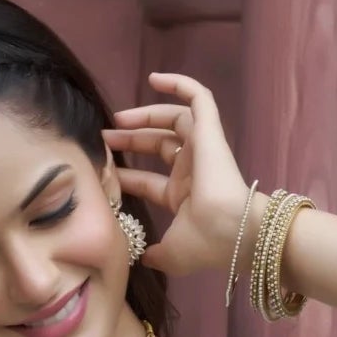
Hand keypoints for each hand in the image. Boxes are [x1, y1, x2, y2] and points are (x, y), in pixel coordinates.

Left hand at [103, 73, 254, 276]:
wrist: (232, 231)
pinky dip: (179, 84)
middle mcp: (193, 171)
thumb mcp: (171, 255)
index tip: (104, 171)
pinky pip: (199, 97)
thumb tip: (144, 258)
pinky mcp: (210, 131)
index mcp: (184, 197)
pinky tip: (155, 78)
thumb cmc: (205, 243)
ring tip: (119, 117)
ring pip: (174, 120)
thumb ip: (155, 255)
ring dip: (146, 115)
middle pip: (160, 146)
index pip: (151, 181)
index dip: (128, 176)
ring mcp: (203, 149)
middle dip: (132, 140)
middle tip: (105, 137)